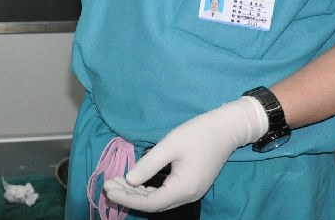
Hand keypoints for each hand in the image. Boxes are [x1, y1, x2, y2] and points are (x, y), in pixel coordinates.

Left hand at [102, 97, 266, 212]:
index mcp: (182, 188)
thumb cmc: (198, 133)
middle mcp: (188, 196)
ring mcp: (191, 193)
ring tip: (117, 183)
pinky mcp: (192, 186)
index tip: (107, 186)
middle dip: (129, 196)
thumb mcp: (170, 145)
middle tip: (107, 184)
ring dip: (138, 194)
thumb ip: (149, 164)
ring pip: (160, 201)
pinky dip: (149, 191)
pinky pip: (167, 195)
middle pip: (153, 204)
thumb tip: (129, 180)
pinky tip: (136, 183)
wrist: (226, 129)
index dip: (126, 197)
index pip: (149, 203)